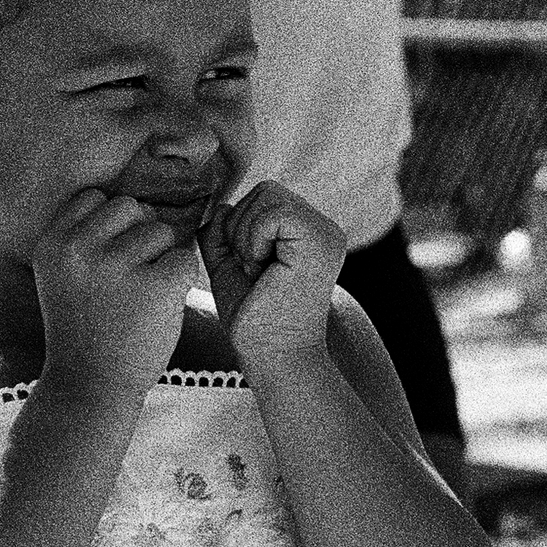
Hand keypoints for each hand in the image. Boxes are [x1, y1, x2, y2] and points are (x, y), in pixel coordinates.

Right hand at [31, 188, 194, 395]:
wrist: (90, 388)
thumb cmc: (84, 331)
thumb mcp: (63, 277)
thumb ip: (85, 239)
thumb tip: (142, 205)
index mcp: (53, 244)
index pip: (93, 197)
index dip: (110, 223)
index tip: (108, 256)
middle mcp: (79, 249)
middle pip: (130, 206)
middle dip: (138, 234)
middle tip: (130, 277)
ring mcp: (117, 266)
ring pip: (160, 230)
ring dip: (161, 258)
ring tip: (142, 295)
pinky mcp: (156, 285)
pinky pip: (184, 259)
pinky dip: (180, 281)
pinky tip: (160, 306)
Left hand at [200, 181, 345, 365]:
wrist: (274, 356)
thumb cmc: (254, 321)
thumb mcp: (229, 268)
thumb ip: (223, 235)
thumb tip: (220, 205)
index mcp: (309, 234)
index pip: (265, 197)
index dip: (242, 226)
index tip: (252, 270)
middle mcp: (324, 228)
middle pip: (266, 190)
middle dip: (242, 228)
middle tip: (254, 271)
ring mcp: (326, 233)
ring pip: (267, 194)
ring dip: (247, 236)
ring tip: (261, 272)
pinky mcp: (320, 240)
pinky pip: (273, 211)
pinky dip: (254, 239)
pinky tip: (264, 270)